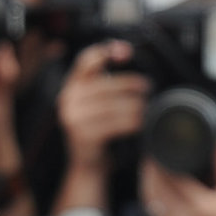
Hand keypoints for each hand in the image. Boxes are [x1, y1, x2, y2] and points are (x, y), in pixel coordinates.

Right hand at [57, 40, 148, 170]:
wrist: (88, 164)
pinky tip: (141, 122)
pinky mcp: (83, 136)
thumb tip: (125, 54)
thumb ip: (104, 83)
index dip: (106, 52)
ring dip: (134, 104)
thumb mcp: (95, 103)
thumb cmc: (98, 129)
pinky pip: (113, 124)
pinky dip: (131, 122)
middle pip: (104, 84)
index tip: (127, 51)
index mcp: (71, 86)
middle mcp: (68, 99)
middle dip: (130, 83)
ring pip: (111, 105)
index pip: (86, 61)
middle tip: (147, 86)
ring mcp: (73, 119)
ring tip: (147, 105)